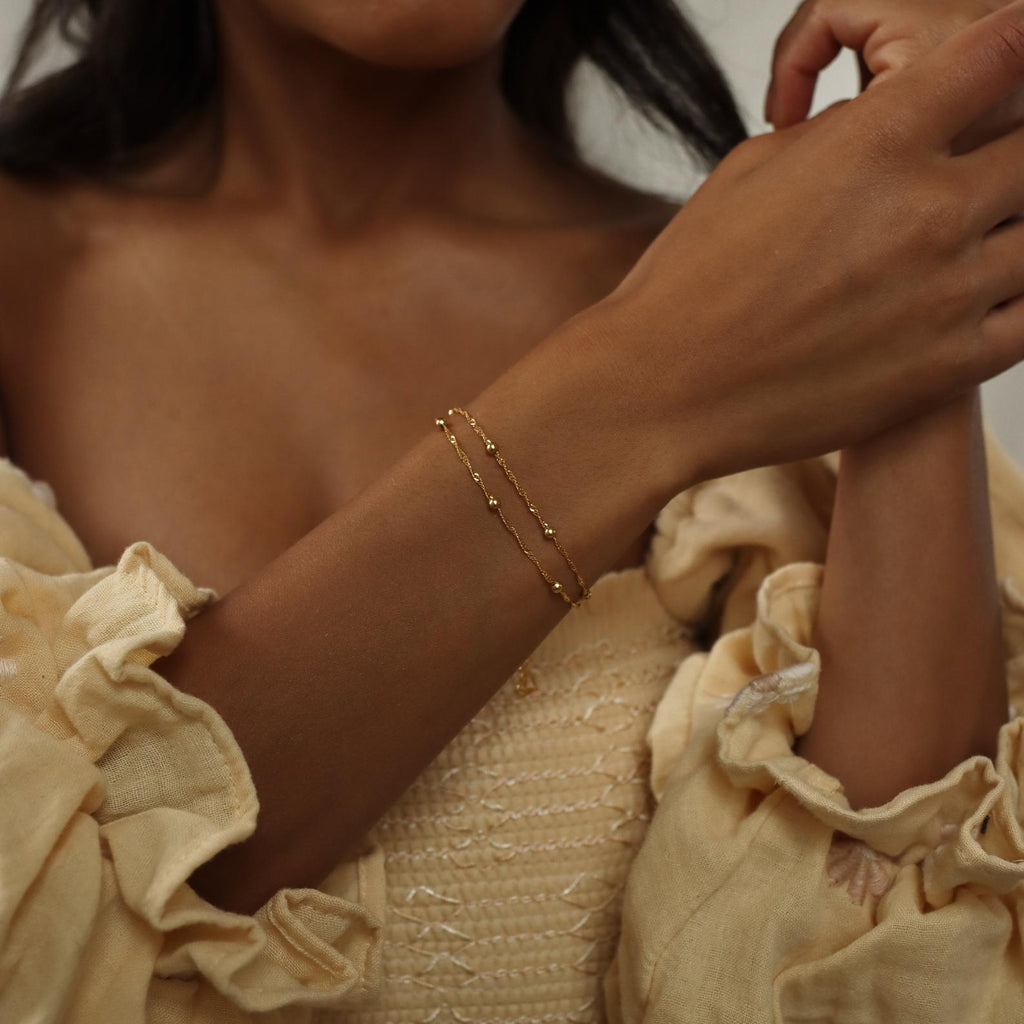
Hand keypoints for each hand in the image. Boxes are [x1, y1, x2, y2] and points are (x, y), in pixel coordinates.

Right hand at [588, 2, 1023, 486]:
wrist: (664, 389)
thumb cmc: (689, 283)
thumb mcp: (748, 172)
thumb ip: (835, 135)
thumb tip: (878, 122)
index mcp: (875, 144)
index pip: (998, 54)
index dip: (1017, 43)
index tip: (1016, 52)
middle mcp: (928, 210)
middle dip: (1014, 148)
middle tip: (977, 175)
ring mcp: (949, 292)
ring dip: (1010, 230)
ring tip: (967, 242)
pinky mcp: (951, 366)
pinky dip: (1013, 298)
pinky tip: (974, 297)